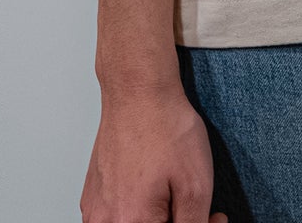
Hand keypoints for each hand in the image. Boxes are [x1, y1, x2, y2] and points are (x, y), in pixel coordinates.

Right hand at [79, 81, 228, 221]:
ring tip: (170, 189)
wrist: (137, 91)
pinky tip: (150, 185)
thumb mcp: (195, 184)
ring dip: (155, 217)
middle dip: (175, 221)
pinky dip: (135, 209)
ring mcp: (94, 211)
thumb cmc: (165, 128)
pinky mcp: (92, 197)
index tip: (209, 216)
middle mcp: (106, 222)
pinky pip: (116, 217)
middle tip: (191, 200)